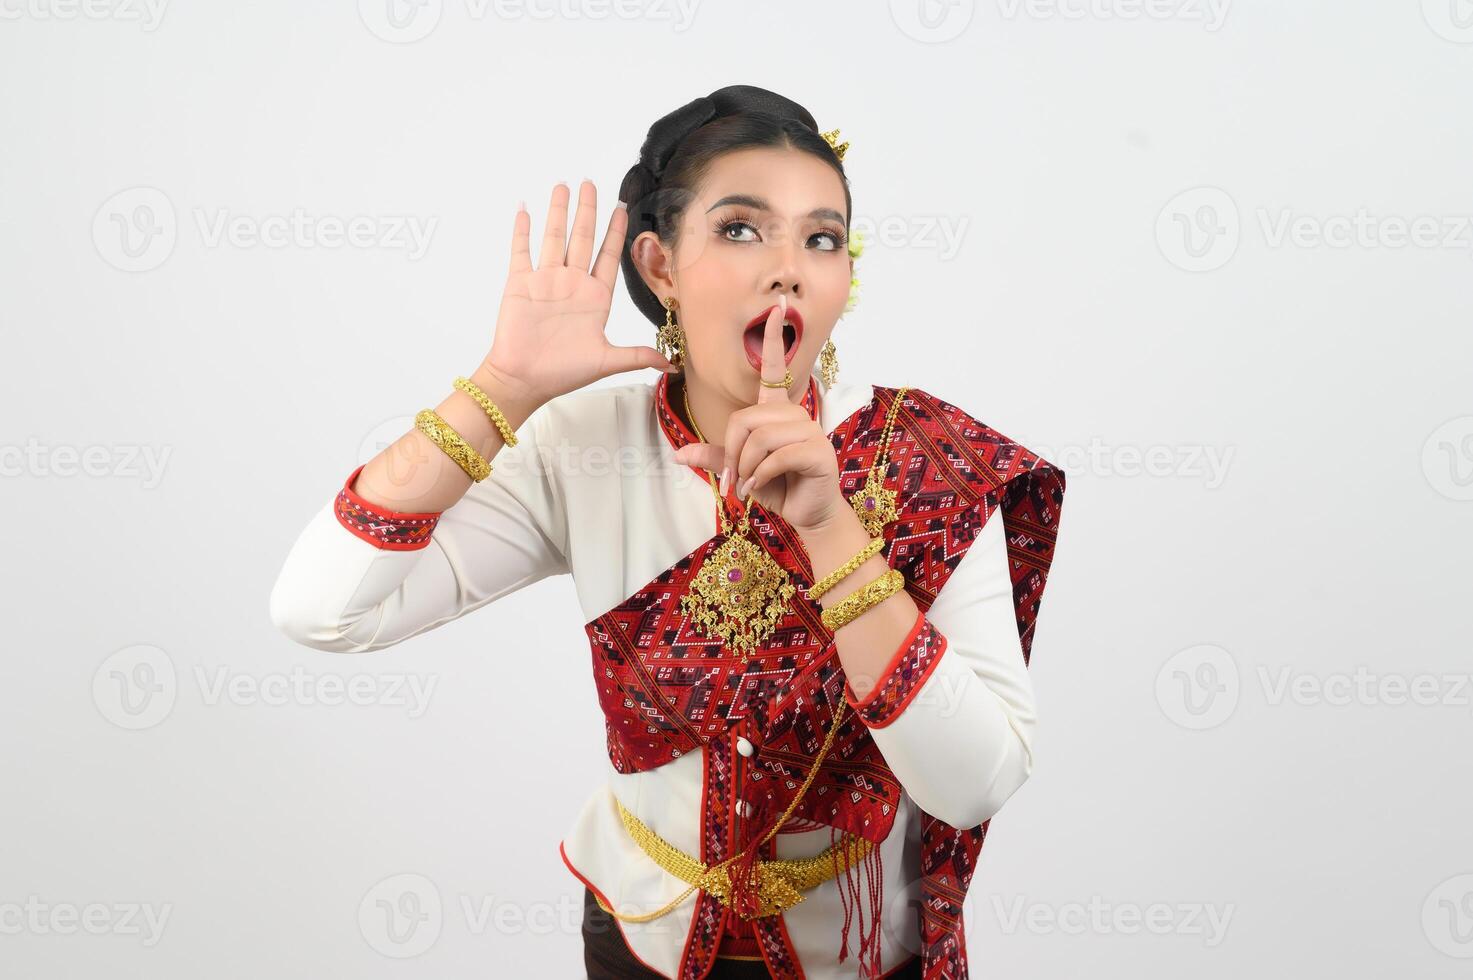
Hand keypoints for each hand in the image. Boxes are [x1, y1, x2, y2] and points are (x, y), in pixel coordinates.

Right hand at [481, 180, 676, 407]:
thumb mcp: (606, 362)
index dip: (615, 231)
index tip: (622, 208)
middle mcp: (572, 283)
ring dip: (558, 211)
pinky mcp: (520, 284)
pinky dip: (522, 229)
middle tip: (591, 182)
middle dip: (588, 210)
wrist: (524, 380)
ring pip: (554, 237)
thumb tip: (673, 363)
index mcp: (595, 297)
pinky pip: (522, 251)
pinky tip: (525, 208)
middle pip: (583, 238)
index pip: (608, 256)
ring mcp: (546, 281)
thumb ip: (638, 356)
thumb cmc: (563, 373)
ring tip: (563, 185)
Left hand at [672, 296, 846, 534]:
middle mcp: (795, 414)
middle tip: (734, 477)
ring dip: (745, 466)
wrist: (808, 513)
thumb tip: (678, 454)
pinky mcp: (818, 451)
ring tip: (748, 483)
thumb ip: (716, 457)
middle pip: (746, 417)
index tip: (776, 308)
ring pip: (759, 436)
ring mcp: (810, 431)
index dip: (774, 338)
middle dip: (732, 451)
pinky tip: (760, 486)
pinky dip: (760, 475)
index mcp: (778, 412)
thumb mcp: (741, 470)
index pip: (775, 367)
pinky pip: (776, 455)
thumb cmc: (778, 486)